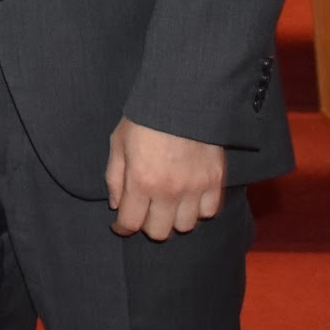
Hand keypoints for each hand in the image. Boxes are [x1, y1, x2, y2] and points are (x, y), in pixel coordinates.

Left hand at [106, 117, 225, 239]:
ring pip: (185, 226)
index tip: (121, 224)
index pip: (131, 223)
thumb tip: (116, 205)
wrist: (182, 98)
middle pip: (159, 232)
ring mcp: (195, 188)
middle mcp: (169, 191)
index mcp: (141, 181)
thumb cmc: (145, 119)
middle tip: (146, 210)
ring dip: (174, 218)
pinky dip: (199, 209)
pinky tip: (190, 196)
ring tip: (169, 203)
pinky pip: (209, 212)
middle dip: (148, 224)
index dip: (123, 227)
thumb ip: (114, 177)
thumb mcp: (118, 143)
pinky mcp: (215, 181)